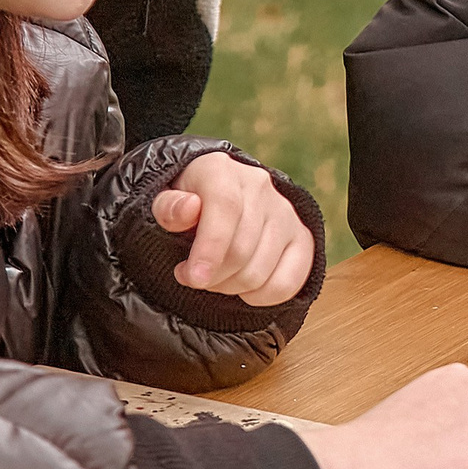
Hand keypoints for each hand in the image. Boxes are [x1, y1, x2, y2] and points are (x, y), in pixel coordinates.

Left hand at [157, 152, 314, 307]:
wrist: (219, 197)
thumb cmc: (188, 204)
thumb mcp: (165, 201)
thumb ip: (168, 207)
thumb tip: (189, 208)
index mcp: (222, 171)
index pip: (225, 208)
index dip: (210, 248)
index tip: (193, 278)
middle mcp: (260, 187)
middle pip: (241, 249)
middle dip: (211, 276)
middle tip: (193, 276)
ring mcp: (285, 213)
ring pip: (260, 272)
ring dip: (231, 287)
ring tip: (216, 277)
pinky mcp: (302, 238)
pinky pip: (287, 283)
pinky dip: (260, 297)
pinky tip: (243, 287)